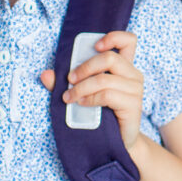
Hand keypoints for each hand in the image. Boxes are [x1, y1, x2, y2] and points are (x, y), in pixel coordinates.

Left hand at [40, 31, 143, 149]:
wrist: (116, 143)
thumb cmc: (100, 114)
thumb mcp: (82, 93)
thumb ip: (65, 83)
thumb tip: (45, 74)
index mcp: (124, 66)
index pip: (128, 41)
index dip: (113, 37)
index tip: (95, 46)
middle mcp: (133, 75)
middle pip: (110, 57)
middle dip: (84, 67)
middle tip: (69, 79)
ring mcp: (136, 90)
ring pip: (104, 78)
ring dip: (81, 87)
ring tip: (69, 97)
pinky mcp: (133, 106)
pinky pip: (108, 95)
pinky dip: (90, 98)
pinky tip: (81, 104)